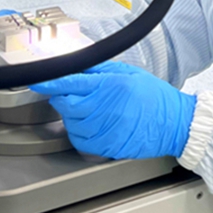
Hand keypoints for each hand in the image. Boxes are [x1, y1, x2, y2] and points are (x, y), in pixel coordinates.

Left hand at [30, 61, 196, 159]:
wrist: (175, 123)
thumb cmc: (155, 96)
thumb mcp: (129, 72)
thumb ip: (99, 70)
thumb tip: (74, 65)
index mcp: (111, 85)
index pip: (70, 82)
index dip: (49, 82)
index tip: (37, 81)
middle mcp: (105, 108)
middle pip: (65, 104)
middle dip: (63, 97)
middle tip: (73, 94)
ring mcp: (105, 130)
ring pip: (70, 123)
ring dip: (72, 116)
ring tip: (90, 109)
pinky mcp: (107, 147)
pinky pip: (79, 141)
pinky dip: (79, 133)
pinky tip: (92, 125)